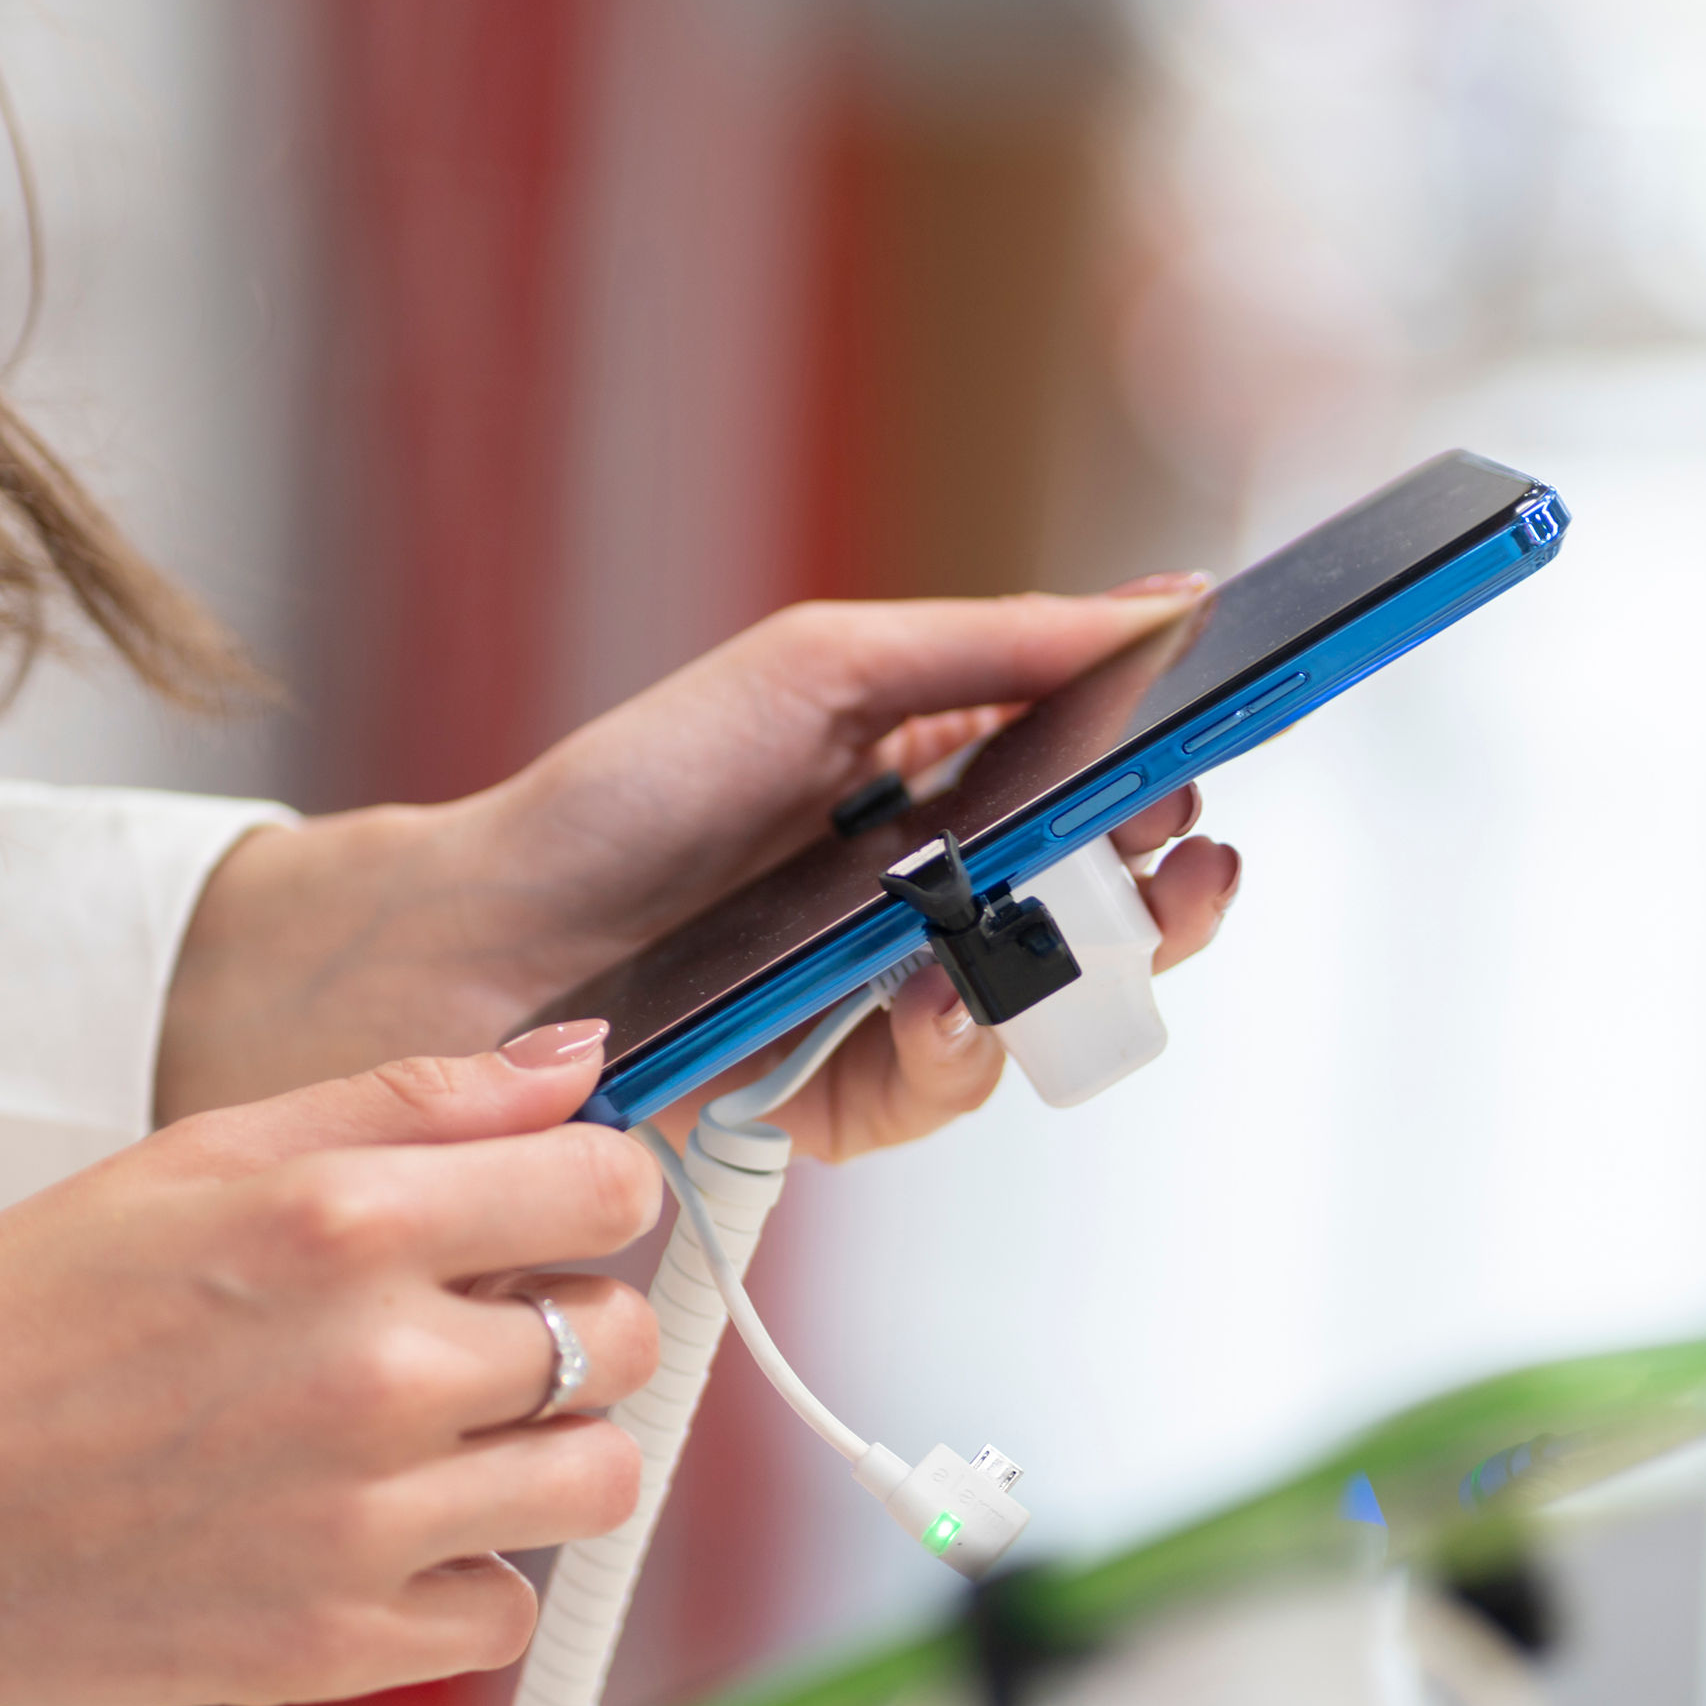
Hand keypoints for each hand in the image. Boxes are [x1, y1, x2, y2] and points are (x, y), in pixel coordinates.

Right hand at [0, 1023, 659, 1705]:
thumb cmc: (20, 1315)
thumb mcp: (207, 1153)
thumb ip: (414, 1102)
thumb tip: (582, 1060)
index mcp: (347, 1221)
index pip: (612, 1186)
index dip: (599, 1194)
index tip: (555, 1216)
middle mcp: (378, 1368)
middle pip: (625, 1338)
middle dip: (576, 1323)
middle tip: (484, 1334)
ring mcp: (364, 1519)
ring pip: (601, 1482)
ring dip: (547, 1456)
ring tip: (447, 1441)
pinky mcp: (334, 1645)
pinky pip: (508, 1612)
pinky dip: (466, 1579)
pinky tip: (382, 1536)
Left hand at [158, 584, 1247, 1157]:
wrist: (490, 929)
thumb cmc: (635, 787)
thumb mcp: (822, 670)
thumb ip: (999, 646)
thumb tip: (1164, 605)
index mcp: (939, 787)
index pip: (1097, 792)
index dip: (1167, 785)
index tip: (1216, 758)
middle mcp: (929, 903)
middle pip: (1101, 914)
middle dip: (1162, 894)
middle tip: (1187, 866)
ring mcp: (890, 1007)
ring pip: (1044, 1014)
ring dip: (1073, 975)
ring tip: (1059, 932)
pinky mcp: (841, 1100)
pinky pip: (947, 1090)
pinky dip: (960, 1048)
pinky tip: (939, 1005)